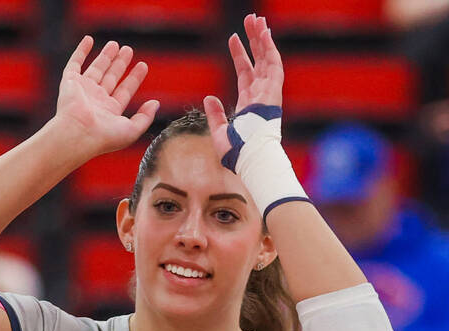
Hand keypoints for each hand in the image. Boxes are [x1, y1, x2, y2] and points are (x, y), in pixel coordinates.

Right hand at [55, 37, 158, 158]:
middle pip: (111, 77)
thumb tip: (155, 103)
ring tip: (115, 44)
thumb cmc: (103, 137)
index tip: (143, 65)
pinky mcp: (70, 83)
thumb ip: (145, 117)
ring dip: (105, 56)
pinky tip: (89, 40)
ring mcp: (82, 91)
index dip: (134, 78)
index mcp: (109, 112)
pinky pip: (74, 63)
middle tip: (128, 50)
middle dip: (120, 64)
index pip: (124, 91)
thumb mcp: (132, 130)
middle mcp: (95, 100)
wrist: (77, 134)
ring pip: (96, 69)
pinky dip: (81, 51)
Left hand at [203, 14, 284, 158]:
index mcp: (249, 103)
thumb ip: (216, 114)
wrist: (249, 159)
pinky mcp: (273, 93)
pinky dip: (270, 49)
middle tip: (250, 20)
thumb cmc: (236, 152)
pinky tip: (265, 33)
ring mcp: (268, 93)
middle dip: (254, 40)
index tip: (233, 38)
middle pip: (258, 61)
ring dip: (262, 39)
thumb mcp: (219, 132)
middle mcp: (260, 95)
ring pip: (266, 59)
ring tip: (257, 20)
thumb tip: (209, 97)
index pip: (245, 72)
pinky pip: (273, 66)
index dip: (240, 55)